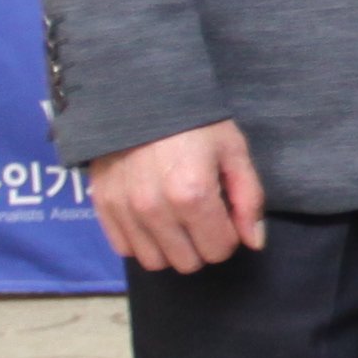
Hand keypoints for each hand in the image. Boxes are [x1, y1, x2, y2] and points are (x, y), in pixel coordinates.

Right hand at [88, 121, 264, 273]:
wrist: (141, 95)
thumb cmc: (194, 122)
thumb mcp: (232, 150)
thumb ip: (248, 199)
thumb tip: (254, 242)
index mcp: (193, 194)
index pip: (219, 249)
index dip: (228, 234)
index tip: (224, 213)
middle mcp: (155, 209)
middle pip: (188, 262)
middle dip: (201, 244)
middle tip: (201, 216)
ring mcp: (125, 210)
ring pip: (155, 262)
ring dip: (171, 248)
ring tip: (176, 218)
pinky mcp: (103, 207)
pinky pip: (125, 249)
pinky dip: (141, 240)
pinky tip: (152, 217)